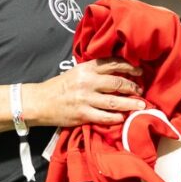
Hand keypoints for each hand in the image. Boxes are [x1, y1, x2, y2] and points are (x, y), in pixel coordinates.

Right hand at [26, 58, 146, 126]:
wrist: (39, 102)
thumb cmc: (60, 86)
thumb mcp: (76, 72)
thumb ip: (94, 71)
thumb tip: (117, 71)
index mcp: (86, 68)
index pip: (113, 64)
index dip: (129, 67)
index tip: (140, 71)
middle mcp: (87, 82)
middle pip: (118, 83)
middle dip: (133, 87)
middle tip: (141, 90)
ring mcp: (85, 99)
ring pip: (115, 102)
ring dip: (130, 103)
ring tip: (141, 105)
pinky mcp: (82, 114)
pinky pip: (105, 117)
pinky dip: (117, 118)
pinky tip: (124, 117)